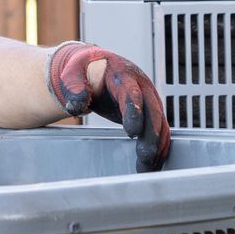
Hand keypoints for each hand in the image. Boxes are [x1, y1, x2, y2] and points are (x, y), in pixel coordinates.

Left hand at [46, 40, 170, 170]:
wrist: (97, 66)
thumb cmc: (86, 69)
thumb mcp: (74, 71)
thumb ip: (74, 86)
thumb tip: (77, 105)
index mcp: (123, 74)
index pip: (132, 93)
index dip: (135, 112)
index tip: (132, 132)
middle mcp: (142, 86)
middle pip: (153, 111)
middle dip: (152, 135)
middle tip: (145, 155)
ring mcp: (149, 99)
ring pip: (160, 123)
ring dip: (157, 146)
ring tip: (147, 167)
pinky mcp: (150, 111)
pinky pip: (160, 129)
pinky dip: (159, 147)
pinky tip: (153, 164)